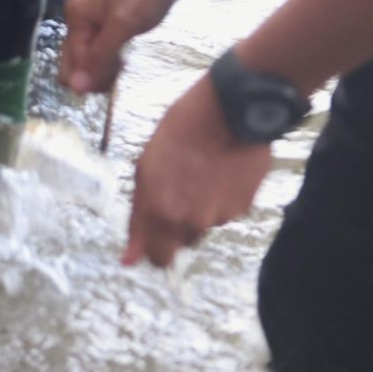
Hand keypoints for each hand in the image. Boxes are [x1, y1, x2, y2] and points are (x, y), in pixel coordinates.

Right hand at [62, 0, 188, 95]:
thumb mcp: (124, 24)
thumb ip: (99, 56)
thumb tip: (76, 88)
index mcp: (77, 18)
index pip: (74, 64)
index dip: (92, 78)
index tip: (114, 82)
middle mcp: (79, 21)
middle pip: (75, 63)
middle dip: (94, 76)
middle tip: (118, 74)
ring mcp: (94, 23)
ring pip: (89, 59)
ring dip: (103, 70)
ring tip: (123, 67)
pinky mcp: (109, 24)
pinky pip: (101, 51)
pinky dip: (110, 61)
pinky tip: (123, 62)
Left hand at [122, 77, 271, 266]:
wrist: (230, 110)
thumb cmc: (179, 128)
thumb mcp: (145, 166)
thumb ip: (138, 217)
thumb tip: (128, 260)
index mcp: (159, 211)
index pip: (156, 258)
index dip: (151, 250)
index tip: (150, 239)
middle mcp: (190, 222)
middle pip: (180, 246)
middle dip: (173, 231)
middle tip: (175, 199)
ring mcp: (220, 216)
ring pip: (203, 227)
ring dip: (198, 211)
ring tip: (199, 174)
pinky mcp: (244, 207)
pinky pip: (225, 212)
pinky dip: (220, 199)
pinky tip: (219, 171)